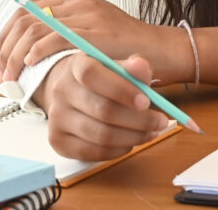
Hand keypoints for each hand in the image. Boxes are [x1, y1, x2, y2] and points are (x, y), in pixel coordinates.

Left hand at [0, 0, 164, 82]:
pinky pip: (57, 38)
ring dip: (17, 55)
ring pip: (36, 29)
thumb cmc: (128, 45)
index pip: (27, 10)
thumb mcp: (94, 22)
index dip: (6, 34)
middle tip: (1, 71)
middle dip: (6, 46)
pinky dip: (38, 51)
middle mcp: (80, 3)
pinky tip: (30, 64)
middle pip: (26, 18)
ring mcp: (88, 16)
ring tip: (12, 76)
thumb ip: (63, 7)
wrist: (161, 51)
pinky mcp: (95, 33)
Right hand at [32, 53, 172, 160]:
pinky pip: (92, 152)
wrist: (69, 92)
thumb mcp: (117, 66)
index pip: (92, 75)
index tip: (146, 102)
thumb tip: (142, 68)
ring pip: (100, 135)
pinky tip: (130, 142)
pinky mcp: (58, 141)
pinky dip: (118, 150)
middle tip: (161, 122)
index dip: (121, 89)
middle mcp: (62, 91)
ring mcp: (56, 118)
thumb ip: (133, 67)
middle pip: (102, 110)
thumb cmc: (102, 79)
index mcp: (76, 66)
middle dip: (138, 120)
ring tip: (151, 133)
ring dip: (132, 137)